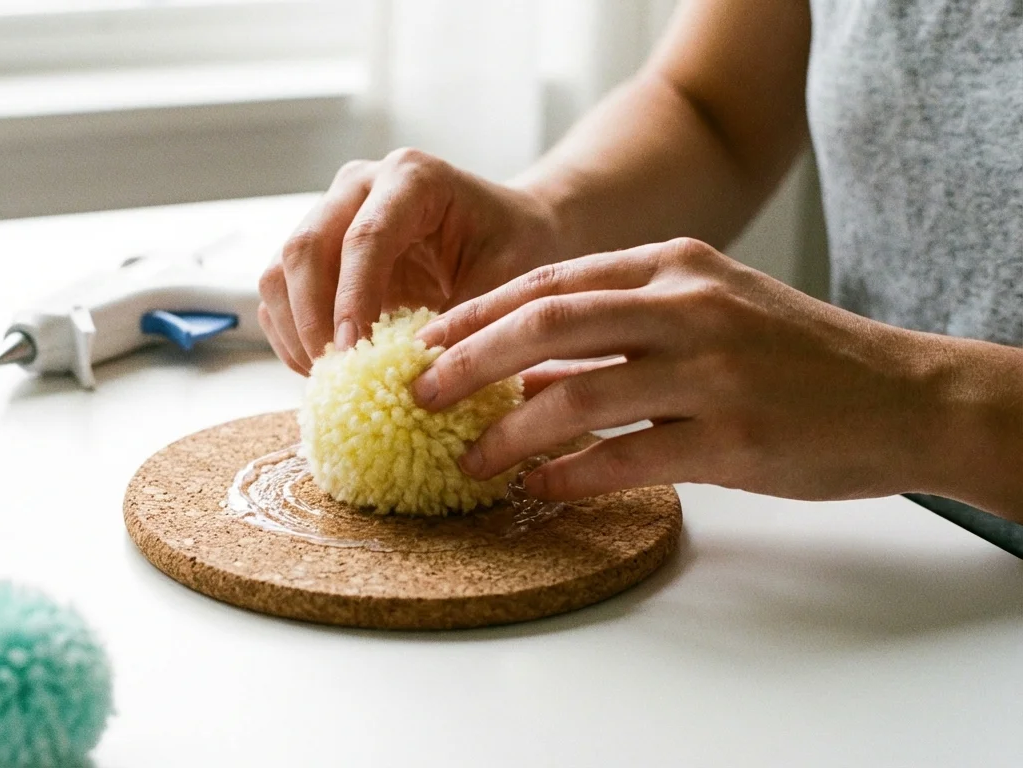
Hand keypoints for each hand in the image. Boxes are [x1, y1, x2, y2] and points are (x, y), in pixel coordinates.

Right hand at [259, 148, 562, 373]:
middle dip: (312, 320)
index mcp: (412, 178)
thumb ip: (461, 324)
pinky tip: (319, 370)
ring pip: (281, 271)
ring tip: (326, 380)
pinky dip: (291, 335)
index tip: (351, 353)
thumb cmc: (516, 247)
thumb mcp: (507, 281)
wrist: (510, 231)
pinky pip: (281, 293)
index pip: (364, 237)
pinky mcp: (318, 250)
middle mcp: (360, 187)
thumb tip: (415, 381)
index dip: (351, 298)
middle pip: (306, 249)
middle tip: (335, 376)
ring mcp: (331, 214)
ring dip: (294, 331)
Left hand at [411, 238, 945, 501]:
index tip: (428, 343)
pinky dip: (570, 476)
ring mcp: (713, 372)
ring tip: (469, 459)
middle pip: (547, 324)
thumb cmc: (794, 355)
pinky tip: (539, 489)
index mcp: (676, 265)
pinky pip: (626, 460)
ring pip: (576, 396)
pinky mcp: (734, 440)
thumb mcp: (711, 307)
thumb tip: (525, 362)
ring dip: (509, 432)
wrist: (904, 395)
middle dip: (469, 361)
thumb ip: (623, 323)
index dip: (479, 313)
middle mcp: (688, 306)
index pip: (552, 281)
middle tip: (420, 395)